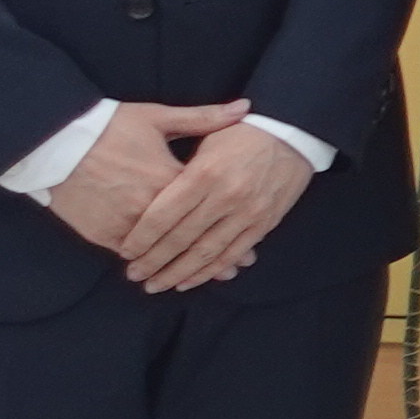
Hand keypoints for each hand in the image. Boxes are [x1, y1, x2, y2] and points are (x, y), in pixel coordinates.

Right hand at [43, 100, 242, 258]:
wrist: (55, 141)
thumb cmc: (109, 126)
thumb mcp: (157, 117)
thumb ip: (203, 118)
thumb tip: (246, 107)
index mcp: (169, 177)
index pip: (206, 207)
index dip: (228, 225)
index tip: (250, 244)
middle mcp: (149, 206)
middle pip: (186, 237)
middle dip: (211, 256)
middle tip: (232, 271)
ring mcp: (124, 223)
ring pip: (158, 253)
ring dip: (178, 266)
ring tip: (199, 277)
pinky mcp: (102, 234)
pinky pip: (130, 253)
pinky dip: (145, 262)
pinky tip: (159, 271)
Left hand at [117, 121, 313, 293]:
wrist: (293, 134)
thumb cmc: (242, 133)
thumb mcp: (205, 135)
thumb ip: (177, 167)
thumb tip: (145, 187)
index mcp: (204, 172)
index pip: (163, 215)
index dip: (141, 238)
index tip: (126, 251)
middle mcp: (225, 196)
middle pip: (180, 239)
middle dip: (154, 261)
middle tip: (134, 275)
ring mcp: (247, 213)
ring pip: (205, 253)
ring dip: (178, 273)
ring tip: (155, 285)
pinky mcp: (263, 224)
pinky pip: (231, 254)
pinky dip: (209, 271)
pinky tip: (189, 281)